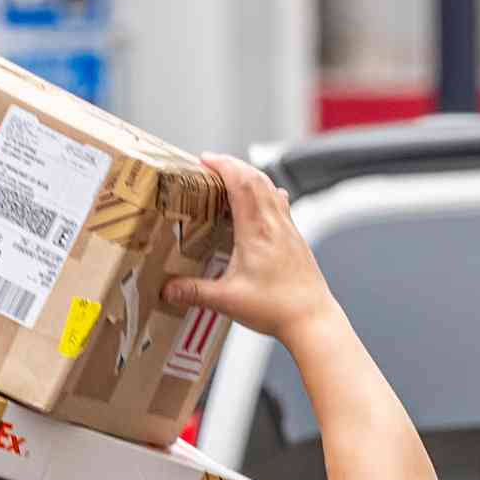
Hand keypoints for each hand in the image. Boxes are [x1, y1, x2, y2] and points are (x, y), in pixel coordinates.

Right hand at [167, 155, 339, 346]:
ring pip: (270, 188)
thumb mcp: (227, 300)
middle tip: (213, 164)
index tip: (205, 159)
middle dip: (233, 165)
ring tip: (233, 177)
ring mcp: (288, 229)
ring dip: (251, 176)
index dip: (223, 165)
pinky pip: (280, 204)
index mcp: (256, 231)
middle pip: (256, 178)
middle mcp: (275, 224)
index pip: (241, 183)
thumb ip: (195, 292)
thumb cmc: (277, 308)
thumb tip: (167, 289)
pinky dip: (266, 193)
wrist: (312, 319)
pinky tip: (263, 202)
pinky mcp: (295, 239)